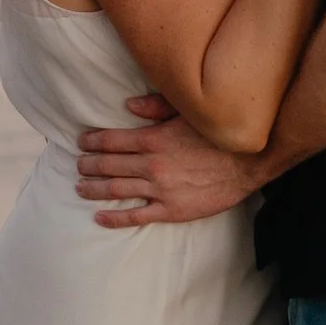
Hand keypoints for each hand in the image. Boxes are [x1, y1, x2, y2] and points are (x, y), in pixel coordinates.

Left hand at [77, 102, 263, 225]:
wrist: (248, 163)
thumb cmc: (218, 134)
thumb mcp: (188, 112)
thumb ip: (156, 106)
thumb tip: (128, 105)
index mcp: (153, 139)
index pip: (111, 140)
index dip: (92, 141)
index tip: (81, 142)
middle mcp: (151, 165)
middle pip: (108, 165)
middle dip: (88, 164)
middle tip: (77, 164)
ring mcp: (159, 190)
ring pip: (116, 190)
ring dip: (93, 189)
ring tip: (79, 187)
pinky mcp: (171, 210)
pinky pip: (136, 216)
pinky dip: (114, 218)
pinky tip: (99, 218)